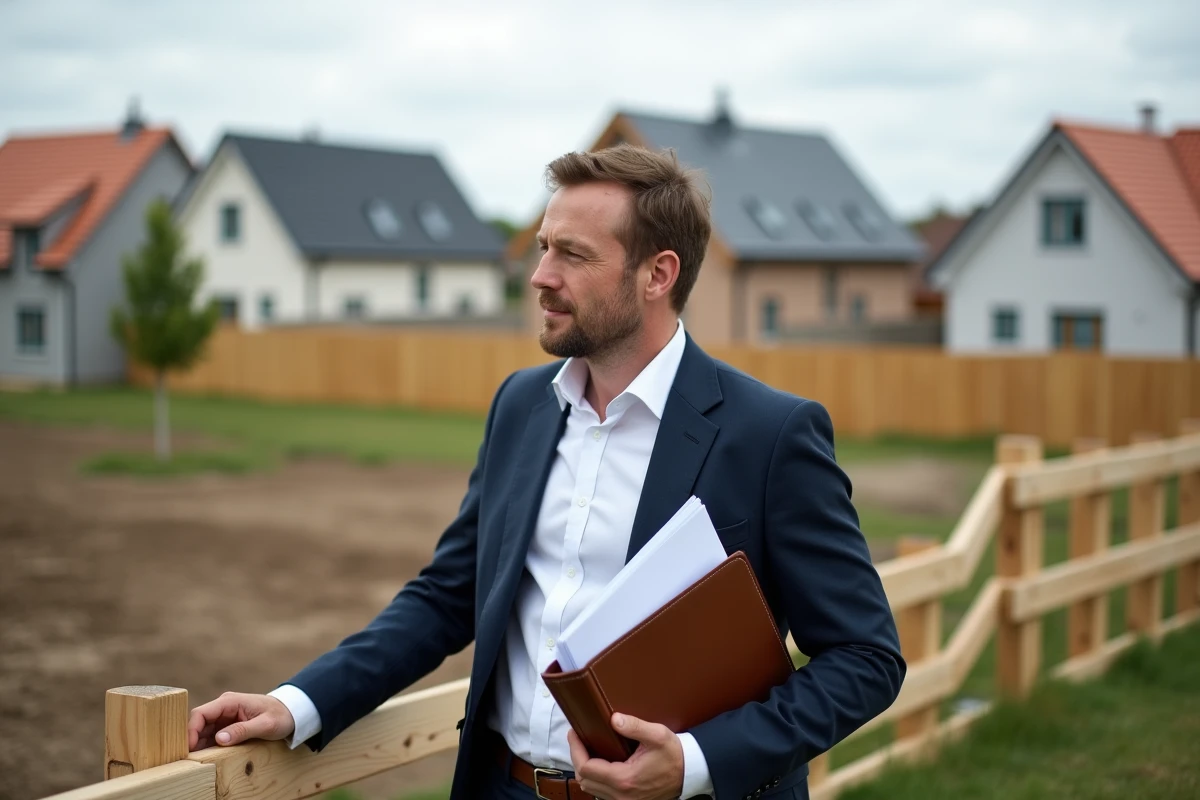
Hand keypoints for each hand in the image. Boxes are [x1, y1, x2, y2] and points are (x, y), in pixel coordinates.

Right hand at [187, 692, 295, 750]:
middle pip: (198, 723)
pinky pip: (211, 735)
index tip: (189, 748)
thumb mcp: (265, 725)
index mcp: (230, 701)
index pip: (201, 713)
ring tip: (197, 760)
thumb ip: (243, 730)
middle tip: (189, 759)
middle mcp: (223, 707)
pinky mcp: (227, 725)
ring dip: (199, 744)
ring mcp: (224, 716)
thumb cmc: (280, 716)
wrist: (291, 712)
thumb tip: (219, 739)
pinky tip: (207, 757)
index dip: (191, 730)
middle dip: (192, 740)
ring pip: (203, 731)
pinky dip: (207, 745)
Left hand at [568, 713, 683, 799]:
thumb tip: (614, 719)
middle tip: (578, 738)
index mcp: (624, 779)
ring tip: (587, 748)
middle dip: (577, 758)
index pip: (586, 767)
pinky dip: (596, 779)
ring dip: (585, 769)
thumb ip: (635, 726)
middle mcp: (621, 795)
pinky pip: (602, 792)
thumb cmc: (674, 754)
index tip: (574, 733)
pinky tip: (600, 763)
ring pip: (591, 788)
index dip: (576, 749)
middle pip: (585, 780)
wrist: (689, 773)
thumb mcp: (657, 735)